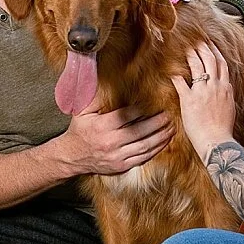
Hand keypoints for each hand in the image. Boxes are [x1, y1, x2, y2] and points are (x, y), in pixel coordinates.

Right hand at [54, 97, 173, 175]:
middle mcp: (111, 142)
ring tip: (171, 128)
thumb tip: (104, 78)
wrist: (72, 156)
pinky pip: (143, 158)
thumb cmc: (80, 130)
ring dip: (161, 137)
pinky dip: (156, 150)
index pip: (128, 116)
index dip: (143, 110)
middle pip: (140, 131)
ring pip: (145, 146)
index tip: (155, 104)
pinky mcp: (121, 166)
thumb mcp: (82, 111)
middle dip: (157, 123)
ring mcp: (117, 156)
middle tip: (169, 115)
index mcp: (103, 126)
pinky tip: (164, 142)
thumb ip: (96, 96)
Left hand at [171, 40, 236, 159]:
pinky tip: (170, 70)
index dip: (215, 52)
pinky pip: (181, 83)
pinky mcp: (189, 100)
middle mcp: (215, 86)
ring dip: (191, 55)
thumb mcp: (229, 107)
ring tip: (185, 48)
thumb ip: (226, 95)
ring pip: (197, 66)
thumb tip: (225, 88)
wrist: (217, 141)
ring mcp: (202, 92)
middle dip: (203, 47)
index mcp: (226, 88)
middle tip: (197, 40)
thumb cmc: (223, 128)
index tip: (210, 44)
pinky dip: (175, 75)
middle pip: (210, 60)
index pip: (222, 64)